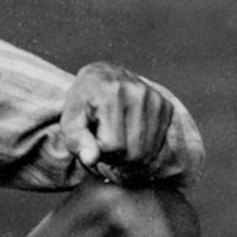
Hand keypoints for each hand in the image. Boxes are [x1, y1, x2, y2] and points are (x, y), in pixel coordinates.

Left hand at [58, 62, 191, 186]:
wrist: (103, 77)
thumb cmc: (84, 104)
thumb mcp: (70, 121)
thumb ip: (76, 142)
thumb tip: (90, 160)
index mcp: (109, 91)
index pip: (112, 145)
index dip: (99, 152)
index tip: (92, 141)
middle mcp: (136, 91)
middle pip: (134, 152)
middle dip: (117, 159)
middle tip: (105, 146)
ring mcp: (154, 97)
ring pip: (148, 152)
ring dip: (130, 157)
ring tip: (117, 142)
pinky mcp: (165, 105)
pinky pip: (158, 144)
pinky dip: (144, 149)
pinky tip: (131, 137)